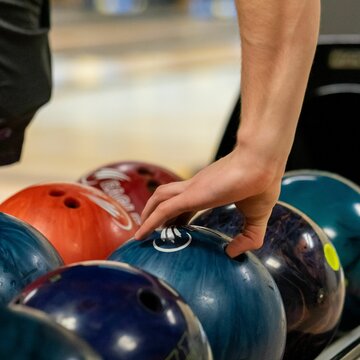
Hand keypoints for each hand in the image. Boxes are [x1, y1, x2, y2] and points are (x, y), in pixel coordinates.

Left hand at [134, 144, 282, 256]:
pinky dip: (150, 221)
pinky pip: (163, 209)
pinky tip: (141, 235)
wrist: (262, 161)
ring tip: (140, 234)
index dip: (177, 217)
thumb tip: (232, 253)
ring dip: (147, 214)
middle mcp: (196, 188)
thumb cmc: (262, 183)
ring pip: (159, 199)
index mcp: (209, 190)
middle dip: (156, 215)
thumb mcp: (257, 218)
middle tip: (150, 232)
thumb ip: (249, 237)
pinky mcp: (190, 194)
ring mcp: (191, 189)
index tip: (172, 229)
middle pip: (167, 198)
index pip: (185, 204)